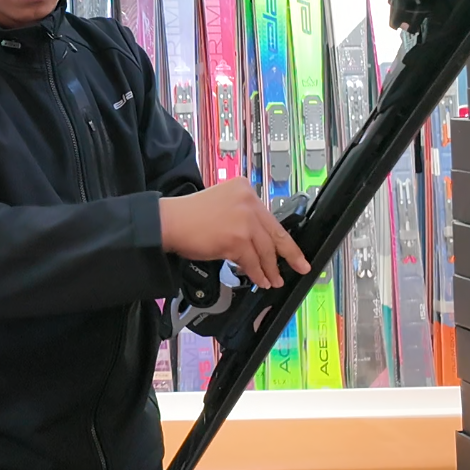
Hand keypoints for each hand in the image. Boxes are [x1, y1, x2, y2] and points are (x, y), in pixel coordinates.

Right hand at [158, 178, 310, 288]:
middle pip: (275, 233)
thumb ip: (243, 216)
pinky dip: (256, 273)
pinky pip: (252, 262)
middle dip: (290, 254)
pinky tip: (259, 279)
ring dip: (270, 269)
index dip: (282, 237)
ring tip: (273, 280)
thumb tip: (261, 240)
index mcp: (245, 189)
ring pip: (265, 250)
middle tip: (301, 265)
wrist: (168, 222)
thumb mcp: (222, 204)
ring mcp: (244, 220)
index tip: (291, 249)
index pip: (270, 217)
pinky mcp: (236, 239)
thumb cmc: (190, 216)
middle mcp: (248, 201)